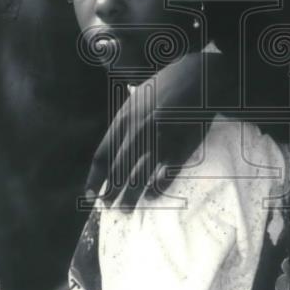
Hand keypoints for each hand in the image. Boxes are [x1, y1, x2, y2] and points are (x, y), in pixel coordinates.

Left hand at [86, 53, 223, 209]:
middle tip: (108, 208)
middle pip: (118, 170)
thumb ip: (125, 121)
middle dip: (111, 193)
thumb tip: (113, 142)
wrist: (199, 78)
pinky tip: (151, 197)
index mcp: (123, 119)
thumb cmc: (167, 86)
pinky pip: (165, 174)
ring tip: (126, 210)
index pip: (102, 155)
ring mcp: (158, 141)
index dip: (95, 179)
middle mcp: (137, 132)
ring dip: (131, 197)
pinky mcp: (180, 147)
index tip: (91, 195)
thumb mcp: (138, 97)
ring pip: (139, 177)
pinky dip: (156, 188)